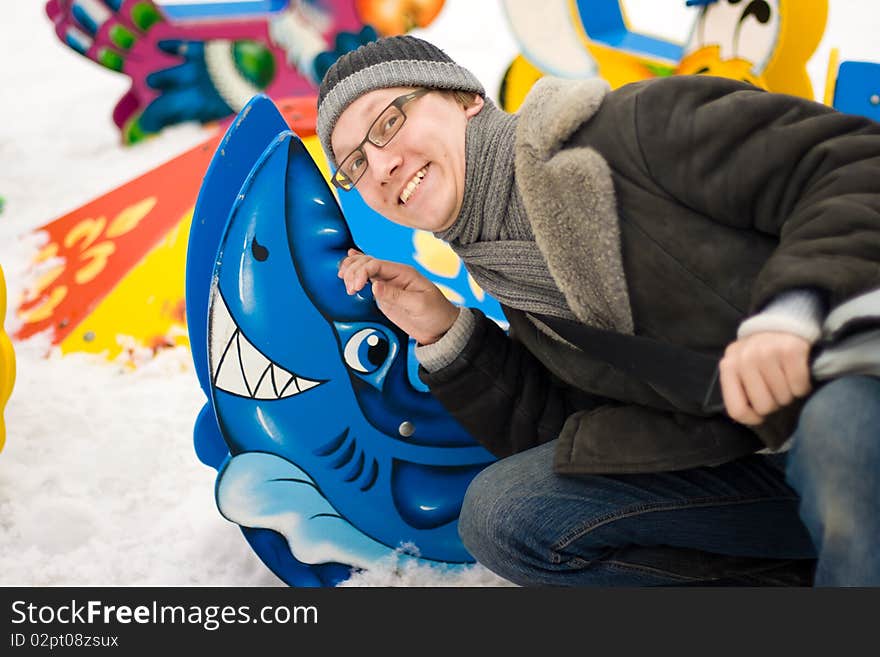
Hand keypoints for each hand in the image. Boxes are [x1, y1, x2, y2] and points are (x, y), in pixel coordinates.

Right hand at [337, 249, 458, 344]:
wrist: (440, 329)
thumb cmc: (436, 314)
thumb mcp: (418, 305)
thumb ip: (396, 295)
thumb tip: (374, 286)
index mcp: (404, 273)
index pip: (376, 264)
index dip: (361, 272)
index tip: (355, 287)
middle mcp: (394, 275)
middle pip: (367, 263)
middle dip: (353, 271)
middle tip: (350, 288)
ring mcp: (388, 285)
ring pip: (364, 268)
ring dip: (351, 270)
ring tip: (344, 280)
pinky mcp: (384, 295)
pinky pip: (367, 279)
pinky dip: (356, 272)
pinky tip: (347, 264)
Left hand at [719, 331, 811, 424]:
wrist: (782, 321)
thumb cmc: (760, 352)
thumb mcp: (740, 366)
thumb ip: (738, 388)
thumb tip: (752, 418)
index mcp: (728, 366)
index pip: (736, 409)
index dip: (751, 419)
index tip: (760, 416)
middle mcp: (745, 359)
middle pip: (764, 406)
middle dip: (774, 403)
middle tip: (776, 388)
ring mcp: (768, 353)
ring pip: (784, 398)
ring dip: (789, 393)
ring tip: (786, 378)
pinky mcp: (791, 350)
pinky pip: (800, 387)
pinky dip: (803, 386)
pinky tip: (798, 374)